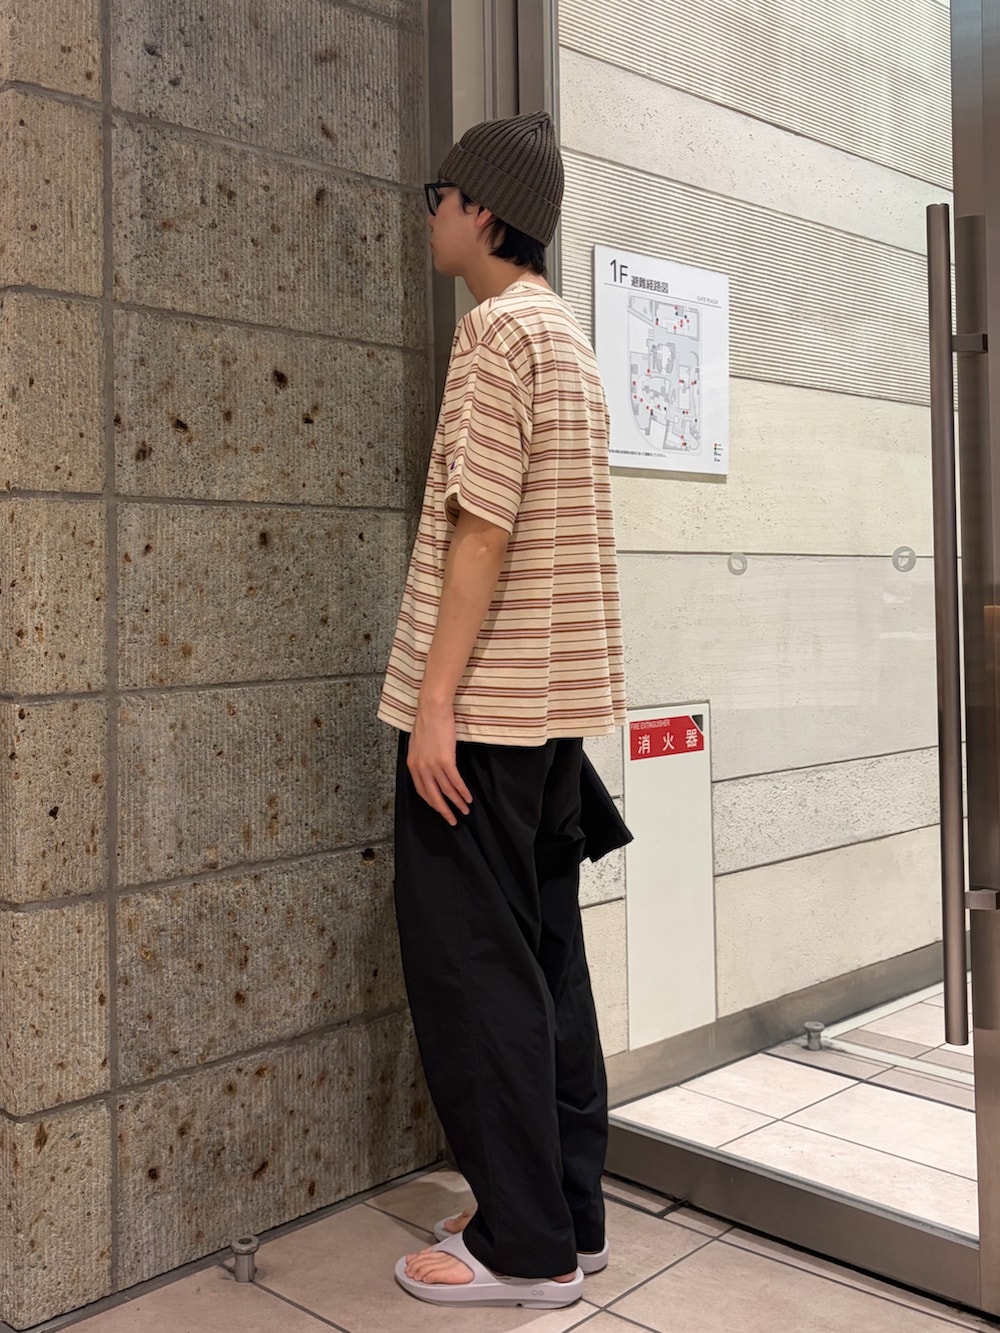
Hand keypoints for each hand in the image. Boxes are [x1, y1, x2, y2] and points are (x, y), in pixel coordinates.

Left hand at [407, 702, 472, 825]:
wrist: (432, 709)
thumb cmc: (427, 722)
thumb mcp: (418, 743)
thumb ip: (421, 758)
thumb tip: (428, 767)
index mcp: (412, 765)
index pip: (421, 790)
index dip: (432, 802)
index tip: (440, 809)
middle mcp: (420, 768)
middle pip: (433, 796)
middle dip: (444, 810)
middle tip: (453, 820)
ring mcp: (432, 765)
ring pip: (446, 791)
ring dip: (457, 802)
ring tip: (465, 810)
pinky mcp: (445, 760)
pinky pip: (455, 781)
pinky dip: (462, 791)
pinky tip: (468, 797)